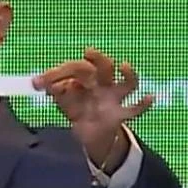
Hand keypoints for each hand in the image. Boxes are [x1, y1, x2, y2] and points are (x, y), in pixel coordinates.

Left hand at [32, 47, 153, 166]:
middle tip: (88, 52)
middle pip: (105, 66)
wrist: (92, 135)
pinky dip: (144, 104)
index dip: (58, 73)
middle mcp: (103, 83)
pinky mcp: (121, 114)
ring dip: (128, 73)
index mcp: (86, 77)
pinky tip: (149, 97)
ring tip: (124, 65)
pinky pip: (136, 109)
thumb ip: (54, 93)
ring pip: (127, 83)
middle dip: (97, 58)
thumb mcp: (63, 102)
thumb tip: (39, 83)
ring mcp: (115, 98)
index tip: (38, 82)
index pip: (76, 67)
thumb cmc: (78, 110)